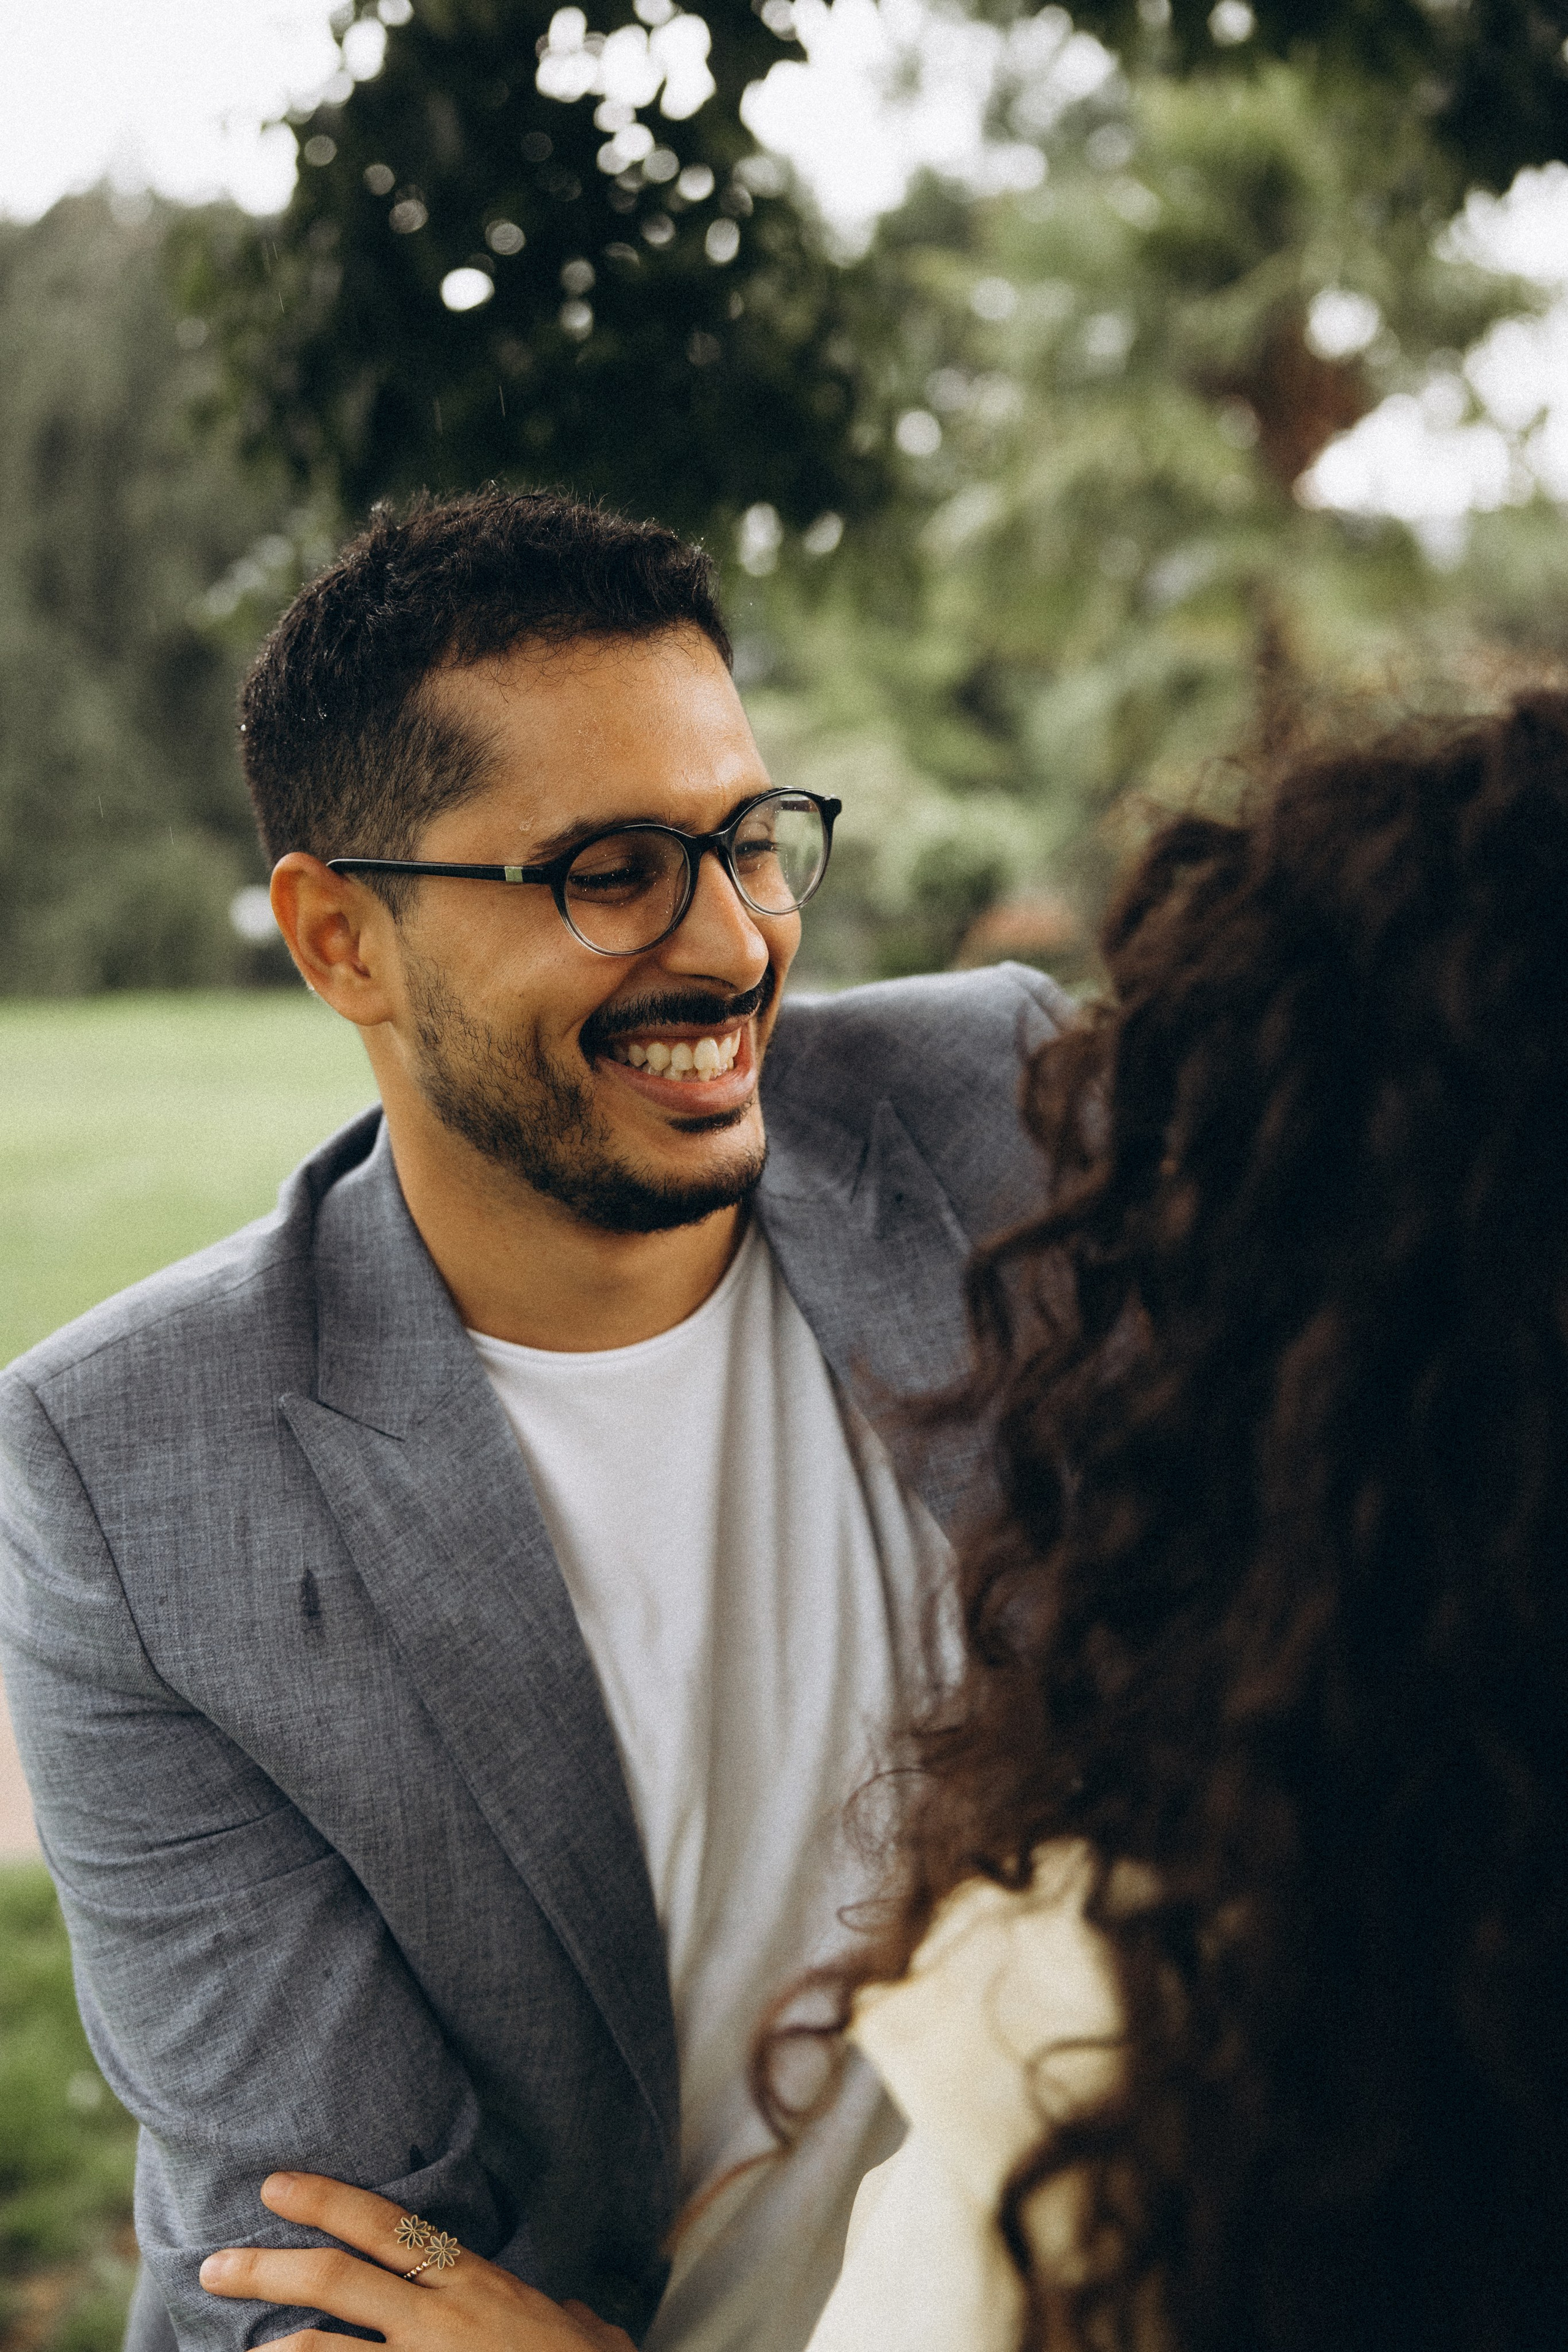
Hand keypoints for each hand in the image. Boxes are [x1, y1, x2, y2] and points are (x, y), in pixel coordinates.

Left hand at [200, 2173, 634, 2351]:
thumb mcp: (589, 2338)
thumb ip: (568, 2318)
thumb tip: (570, 2313)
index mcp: (477, 2285)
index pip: (388, 2228)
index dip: (327, 2202)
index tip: (276, 2186)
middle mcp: (442, 2322)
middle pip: (337, 2281)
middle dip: (268, 2268)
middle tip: (213, 2265)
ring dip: (275, 2348)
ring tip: (240, 2348)